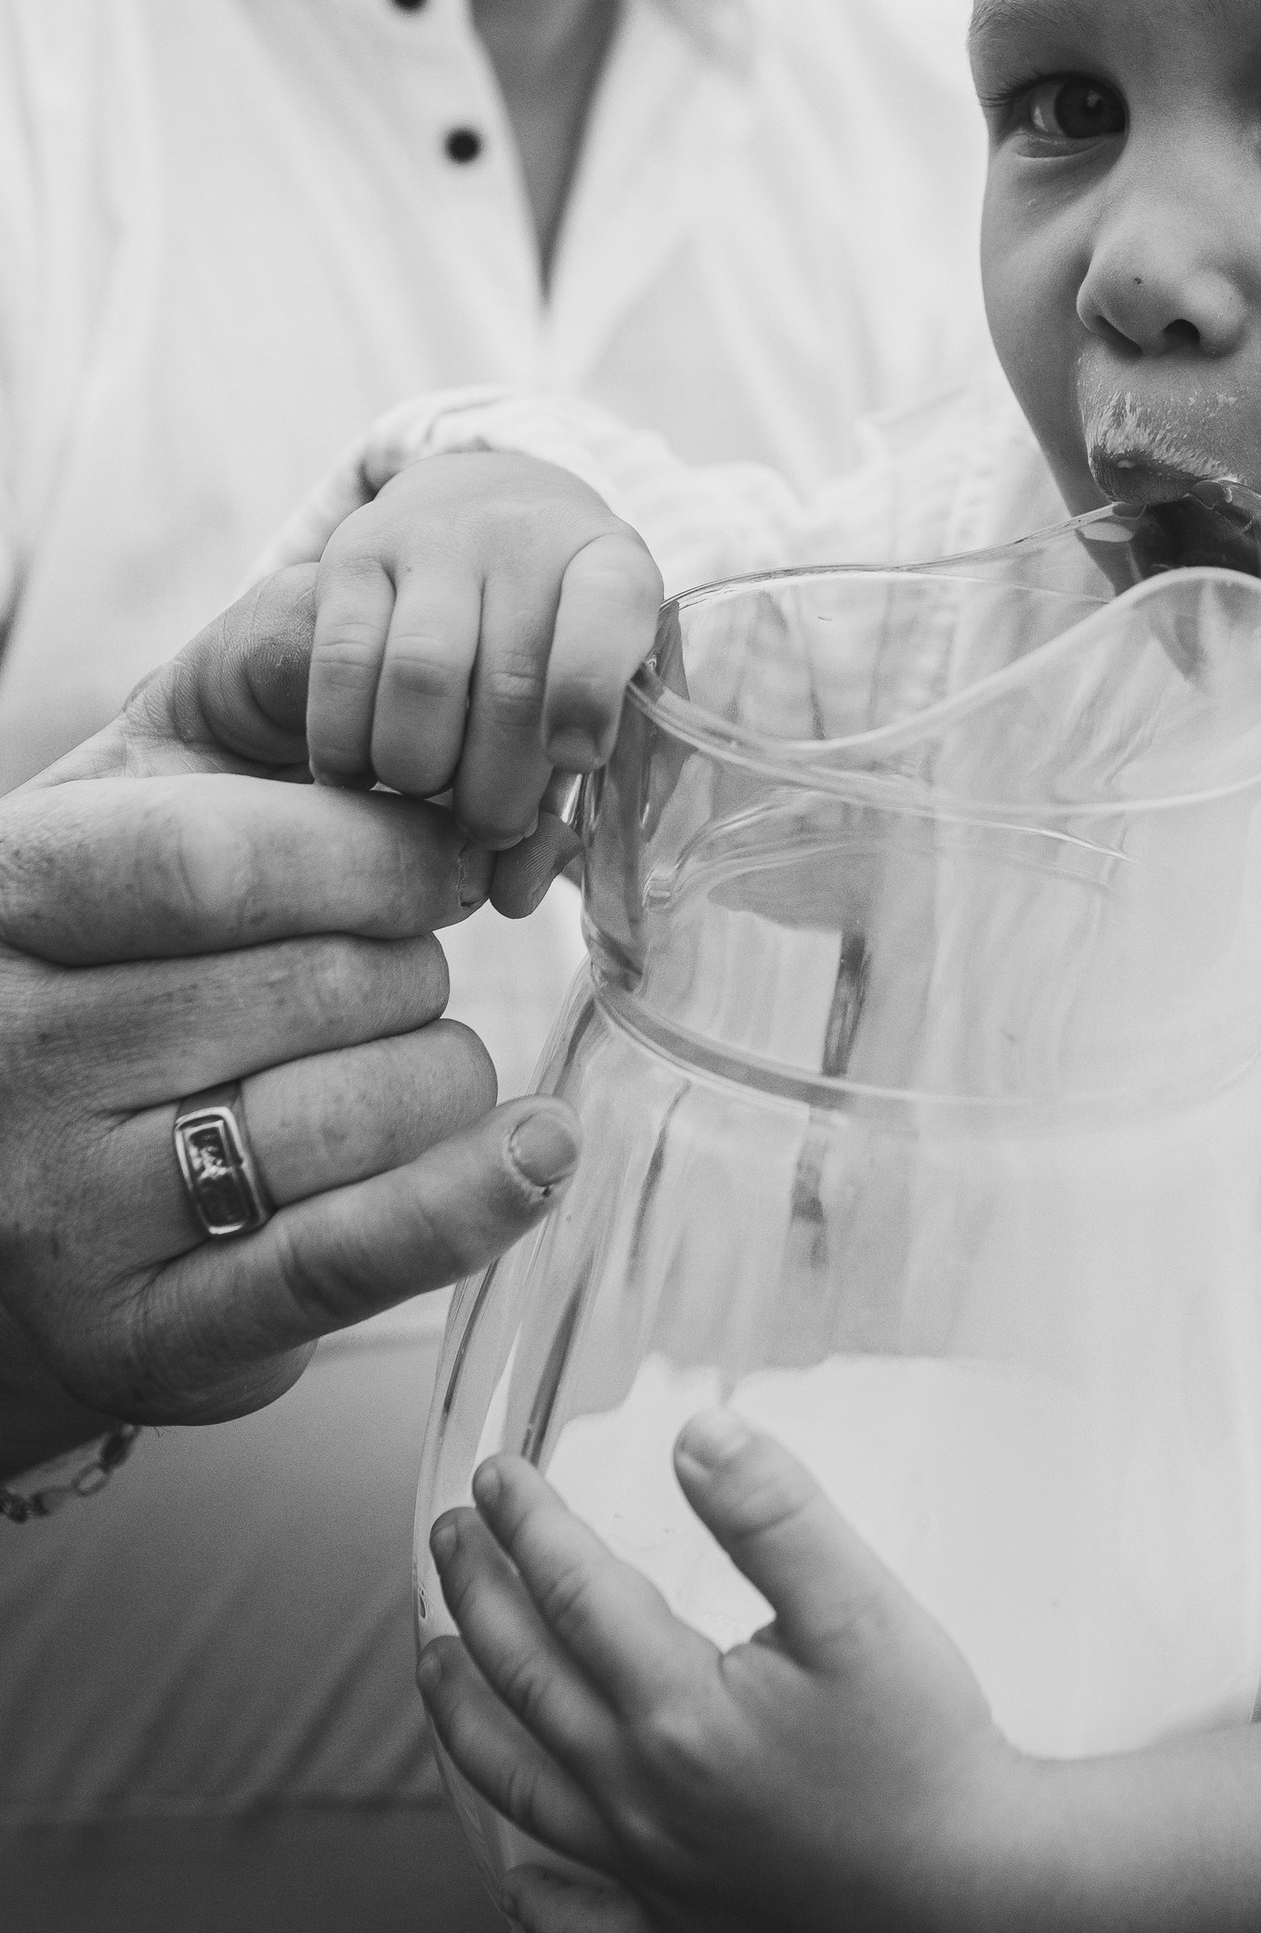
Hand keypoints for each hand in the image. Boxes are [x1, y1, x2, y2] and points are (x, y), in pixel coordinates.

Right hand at [0, 584, 577, 1458]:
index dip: (375, 852)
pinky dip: (466, 1203)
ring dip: (439, 1079)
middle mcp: (11, 1051)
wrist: (0, 1198)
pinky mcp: (142, 1337)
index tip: (443, 857)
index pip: (221, 857)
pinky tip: (534, 1156)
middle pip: (320, 982)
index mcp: (5, 895)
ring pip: (357, 1109)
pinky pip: (344, 1257)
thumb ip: (254, 692)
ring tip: (400, 1068)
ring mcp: (62, 1207)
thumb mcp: (140, 799)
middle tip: (393, 977)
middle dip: (409, 967)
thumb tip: (364, 596)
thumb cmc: (117, 960)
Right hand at [303, 454, 664, 876]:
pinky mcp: (351, 553)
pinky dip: (348, 741)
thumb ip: (568, 796)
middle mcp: (524, 537)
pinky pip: (344, 666)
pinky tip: (361, 769)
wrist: (474, 516)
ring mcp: (434, 538)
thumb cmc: (548, 640)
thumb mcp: (587, 698)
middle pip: (510, 683)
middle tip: (487, 827)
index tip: (576, 759)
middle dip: (496, 787)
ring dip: (419, 769)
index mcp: (610, 563)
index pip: (611, 608)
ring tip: (425, 795)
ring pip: (420, 678)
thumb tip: (513, 893)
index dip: (591, 691)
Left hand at [421, 1414, 1028, 1932]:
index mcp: (675, 1710)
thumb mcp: (862, 1607)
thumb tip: (695, 1433)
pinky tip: (517, 1883)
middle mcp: (638, 1799)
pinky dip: (537, 1901)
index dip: (527, 1523)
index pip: (571, 1593)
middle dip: (476, 1596)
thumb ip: (774, 1513)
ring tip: (434, 1666)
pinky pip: (583, 1927)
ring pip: (524, 1792)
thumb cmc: (928, 1749)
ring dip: (465, 1720)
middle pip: (524, 1682)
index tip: (494, 1472)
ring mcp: (654, 1879)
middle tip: (448, 1535)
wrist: (981, 1898)